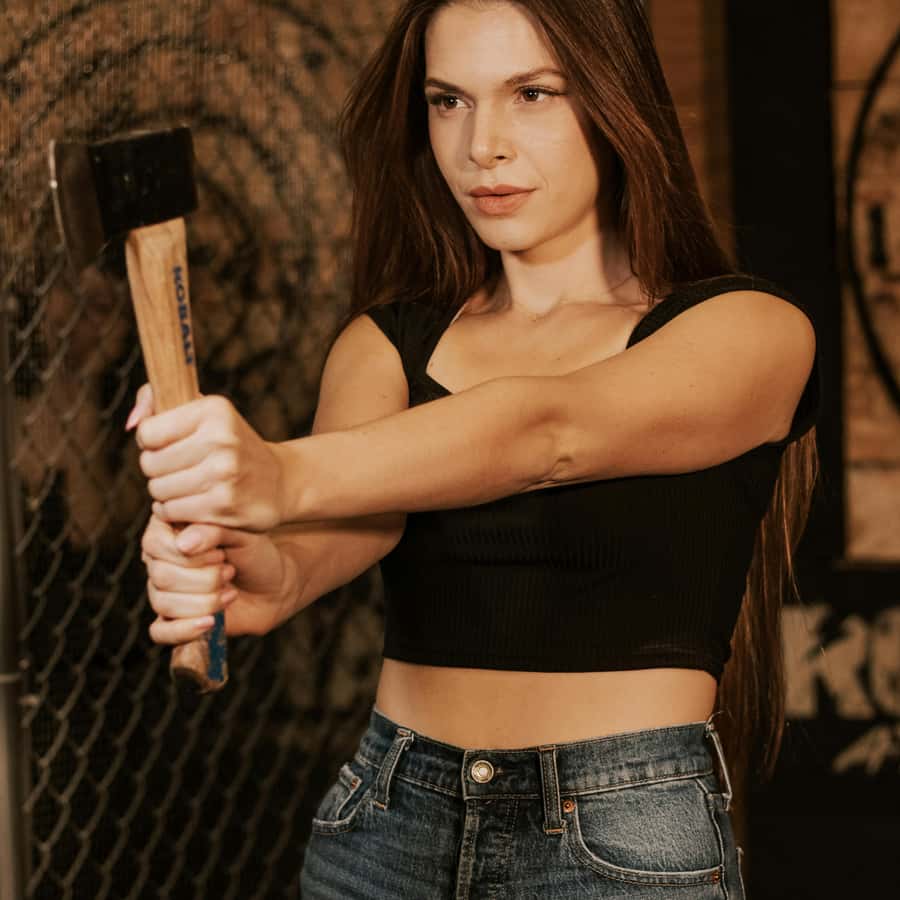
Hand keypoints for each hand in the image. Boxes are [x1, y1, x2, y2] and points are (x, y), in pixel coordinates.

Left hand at [128, 384, 286, 530]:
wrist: (278, 481)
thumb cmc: (229, 444)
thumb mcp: (204, 413)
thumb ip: (157, 402)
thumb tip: (131, 424)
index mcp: (215, 411)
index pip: (148, 432)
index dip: (152, 442)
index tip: (170, 445)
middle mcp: (222, 439)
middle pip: (150, 464)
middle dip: (158, 470)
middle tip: (181, 469)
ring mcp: (224, 474)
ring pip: (158, 490)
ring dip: (166, 493)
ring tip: (189, 487)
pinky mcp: (223, 506)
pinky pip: (172, 512)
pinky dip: (175, 512)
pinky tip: (194, 503)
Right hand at [142, 514, 296, 641]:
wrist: (273, 585)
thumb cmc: (255, 553)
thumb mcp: (241, 534)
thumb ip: (213, 530)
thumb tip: (183, 544)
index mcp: (169, 530)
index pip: (154, 544)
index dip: (191, 555)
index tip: (221, 554)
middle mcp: (159, 560)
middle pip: (161, 575)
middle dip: (204, 578)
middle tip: (230, 571)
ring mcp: (162, 590)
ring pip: (163, 603)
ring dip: (204, 601)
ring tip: (229, 591)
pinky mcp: (171, 619)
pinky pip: (160, 632)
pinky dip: (185, 629)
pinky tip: (210, 622)